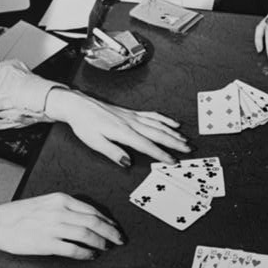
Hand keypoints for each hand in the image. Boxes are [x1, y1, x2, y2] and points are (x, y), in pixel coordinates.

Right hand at [0, 193, 123, 259]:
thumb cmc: (19, 214)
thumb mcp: (46, 202)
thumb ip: (66, 208)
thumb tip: (88, 219)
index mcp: (60, 199)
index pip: (92, 210)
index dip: (107, 221)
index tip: (115, 227)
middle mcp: (59, 211)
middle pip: (94, 222)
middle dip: (111, 232)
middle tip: (119, 240)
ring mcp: (54, 227)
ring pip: (87, 235)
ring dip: (101, 243)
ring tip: (106, 248)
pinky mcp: (47, 243)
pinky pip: (74, 250)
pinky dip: (87, 253)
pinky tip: (91, 255)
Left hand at [46, 88, 190, 165]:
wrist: (78, 105)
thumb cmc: (84, 124)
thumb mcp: (94, 142)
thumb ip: (112, 152)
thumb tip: (127, 162)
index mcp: (123, 132)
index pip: (147, 145)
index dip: (161, 154)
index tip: (173, 161)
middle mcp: (131, 123)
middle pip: (158, 134)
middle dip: (175, 143)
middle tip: (189, 150)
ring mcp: (133, 116)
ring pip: (158, 124)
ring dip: (173, 132)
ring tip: (185, 140)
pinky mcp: (131, 113)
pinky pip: (152, 115)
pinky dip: (165, 119)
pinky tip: (174, 123)